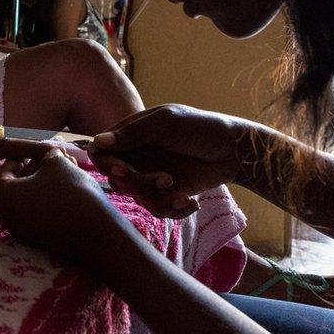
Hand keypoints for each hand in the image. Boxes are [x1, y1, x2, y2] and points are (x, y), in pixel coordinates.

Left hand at [0, 149, 124, 262]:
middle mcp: (6, 215)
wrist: (95, 232)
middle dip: (36, 167)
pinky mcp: (38, 239)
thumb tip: (48, 155)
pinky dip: (47, 199)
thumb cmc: (71, 190)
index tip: (42, 147)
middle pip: (17, 184)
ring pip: (28, 198)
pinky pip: (36, 213)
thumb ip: (46, 155)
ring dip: (44, 182)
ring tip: (67, 169)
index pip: (8, 167)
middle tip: (56, 157)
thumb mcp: (56, 163)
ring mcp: (21, 230)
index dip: (26, 152)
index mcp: (3, 195)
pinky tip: (67, 188)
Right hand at [89, 104, 250, 217]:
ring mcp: (152, 177)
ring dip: (158, 200)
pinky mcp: (169, 194)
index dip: (106, 164)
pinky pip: (158, 210)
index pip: (102, 153)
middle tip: (164, 179)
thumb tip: (98, 142)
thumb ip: (133, 133)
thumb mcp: (167, 123)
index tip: (124, 170)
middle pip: (118, 181)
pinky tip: (191, 203)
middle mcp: (137, 158)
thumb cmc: (201, 128)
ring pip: (138, 198)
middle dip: (139, 184)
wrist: (235, 150)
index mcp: (132, 136)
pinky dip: (173, 210)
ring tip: (182, 195)